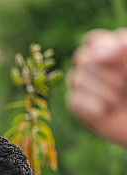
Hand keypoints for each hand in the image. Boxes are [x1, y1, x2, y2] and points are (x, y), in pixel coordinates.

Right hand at [68, 28, 126, 146]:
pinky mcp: (81, 110)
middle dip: (105, 72)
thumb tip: (96, 55)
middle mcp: (97, 69)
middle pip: (81, 58)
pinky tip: (107, 111)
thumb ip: (123, 46)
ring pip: (75, 79)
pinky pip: (74, 101)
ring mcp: (87, 89)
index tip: (120, 58)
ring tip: (118, 100)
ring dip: (102, 90)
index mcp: (113, 53)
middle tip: (124, 84)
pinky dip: (92, 106)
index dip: (103, 48)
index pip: (93, 41)